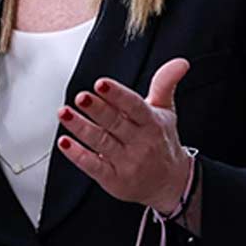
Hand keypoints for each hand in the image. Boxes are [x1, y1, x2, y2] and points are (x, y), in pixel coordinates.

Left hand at [56, 58, 191, 212]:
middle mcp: (140, 142)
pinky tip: (64, 142)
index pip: (134, 106)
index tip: (101, 84)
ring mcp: (126, 162)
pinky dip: (78, 155)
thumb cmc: (162, 141)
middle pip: (115, 123)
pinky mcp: (114, 179)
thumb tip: (181, 62)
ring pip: (101, 142)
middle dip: (97, 110)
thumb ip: (165, 84)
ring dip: (81, 128)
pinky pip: (93, 166)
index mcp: (152, 123)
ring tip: (64, 113)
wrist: (170, 183)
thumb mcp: (166, 111)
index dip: (117, 95)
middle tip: (81, 97)